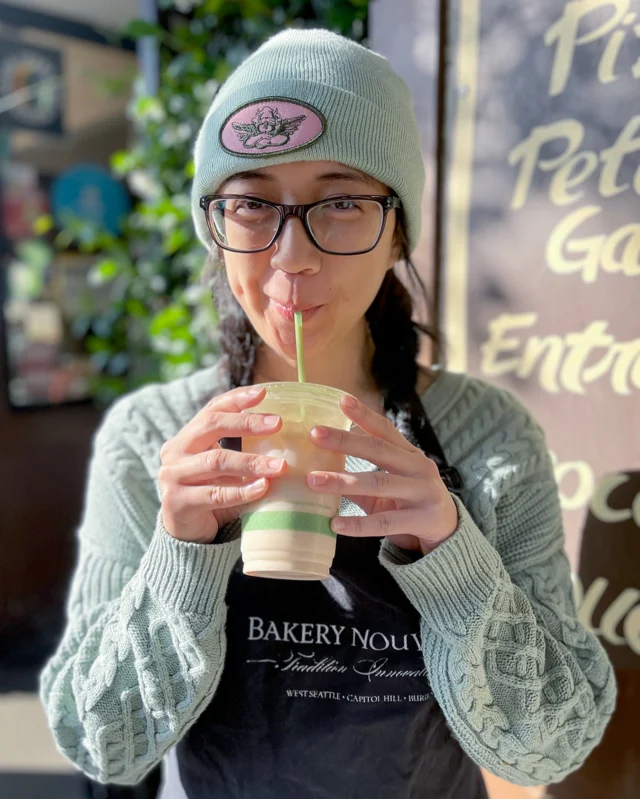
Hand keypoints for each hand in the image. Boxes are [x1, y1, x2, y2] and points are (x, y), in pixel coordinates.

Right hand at [158, 385, 286, 543]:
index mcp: (187, 436)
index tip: (264, 392)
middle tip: (278, 423)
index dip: (237, 398)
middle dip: (247, 423)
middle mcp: (176, 450)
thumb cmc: (212, 491)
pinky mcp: (178, 502)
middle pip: (211, 426)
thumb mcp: (224, 465)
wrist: (186, 531)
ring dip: (251, 462)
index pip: (212, 408)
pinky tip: (262, 488)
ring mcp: (173, 476)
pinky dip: (241, 491)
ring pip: (216, 461)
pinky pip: (215, 494)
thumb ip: (241, 447)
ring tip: (280, 466)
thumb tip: (286, 430)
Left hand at [306, 395, 458, 554]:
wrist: (449, 530)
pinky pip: (384, 522)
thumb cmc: (409, 502)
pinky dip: (358, 524)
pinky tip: (335, 524)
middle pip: (379, 450)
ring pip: (379, 483)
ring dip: (343, 482)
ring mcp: (422, 493)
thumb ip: (358, 477)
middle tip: (314, 434)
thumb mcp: (387, 485)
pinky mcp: (422, 520)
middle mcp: (419, 468)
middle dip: (345, 441)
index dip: (364, 414)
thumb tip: (317, 469)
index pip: (385, 430)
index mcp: (409, 454)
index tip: (341, 400)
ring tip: (313, 481)